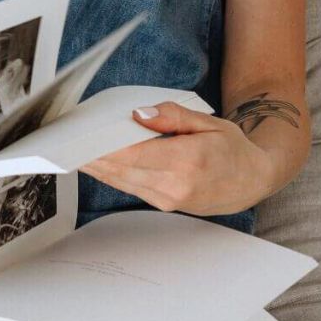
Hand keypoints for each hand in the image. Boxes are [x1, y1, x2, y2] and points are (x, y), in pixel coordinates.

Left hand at [81, 102, 278, 215]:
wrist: (252, 180)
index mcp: (188, 161)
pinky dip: (111, 175)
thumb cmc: (232, 149)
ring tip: (75, 151)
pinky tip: (97, 163)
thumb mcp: (209, 122)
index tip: (84, 137)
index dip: (105, 148)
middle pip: (122, 170)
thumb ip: (173, 116)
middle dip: (93, 157)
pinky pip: (130, 188)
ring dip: (97, 167)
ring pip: (122, 181)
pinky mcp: (164, 205)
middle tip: (69, 143)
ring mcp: (168, 199)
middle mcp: (176, 185)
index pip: (134, 154)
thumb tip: (140, 115)